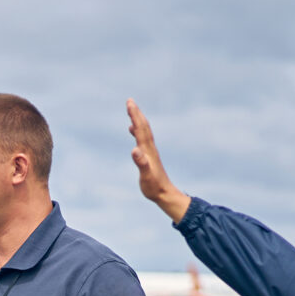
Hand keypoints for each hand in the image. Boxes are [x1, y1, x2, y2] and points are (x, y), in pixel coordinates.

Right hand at [125, 101, 190, 222]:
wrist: (165, 193)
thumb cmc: (154, 186)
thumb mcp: (146, 176)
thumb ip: (141, 163)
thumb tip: (134, 150)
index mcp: (147, 151)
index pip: (141, 130)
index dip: (135, 116)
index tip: (130, 104)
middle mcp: (149, 148)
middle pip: (143, 127)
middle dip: (136, 114)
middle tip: (129, 101)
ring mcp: (149, 152)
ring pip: (143, 132)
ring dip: (137, 120)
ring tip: (132, 111)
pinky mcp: (148, 156)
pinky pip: (142, 139)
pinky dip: (137, 132)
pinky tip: (132, 130)